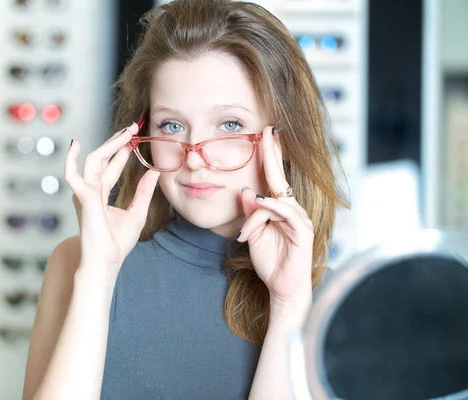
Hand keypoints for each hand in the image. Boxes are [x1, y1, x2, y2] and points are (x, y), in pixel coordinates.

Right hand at [64, 122, 160, 274]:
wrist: (108, 260)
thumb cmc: (118, 242)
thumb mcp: (137, 212)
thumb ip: (144, 191)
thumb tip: (155, 170)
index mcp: (101, 194)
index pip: (112, 166)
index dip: (122, 151)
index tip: (135, 137)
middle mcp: (91, 190)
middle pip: (103, 159)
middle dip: (117, 142)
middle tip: (133, 127)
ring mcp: (84, 192)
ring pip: (94, 160)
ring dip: (110, 145)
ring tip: (126, 132)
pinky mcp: (82, 196)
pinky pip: (72, 174)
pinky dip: (70, 159)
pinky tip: (75, 145)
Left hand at [237, 126, 313, 307]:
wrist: (283, 288)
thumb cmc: (270, 261)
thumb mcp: (253, 234)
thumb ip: (250, 214)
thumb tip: (246, 191)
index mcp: (279, 209)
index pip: (273, 178)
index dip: (269, 156)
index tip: (265, 134)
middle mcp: (291, 210)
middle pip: (280, 178)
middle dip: (274, 154)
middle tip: (269, 131)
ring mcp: (299, 220)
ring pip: (277, 201)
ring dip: (258, 211)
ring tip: (247, 227)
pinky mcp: (303, 232)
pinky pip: (288, 215)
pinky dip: (274, 209)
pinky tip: (263, 205)